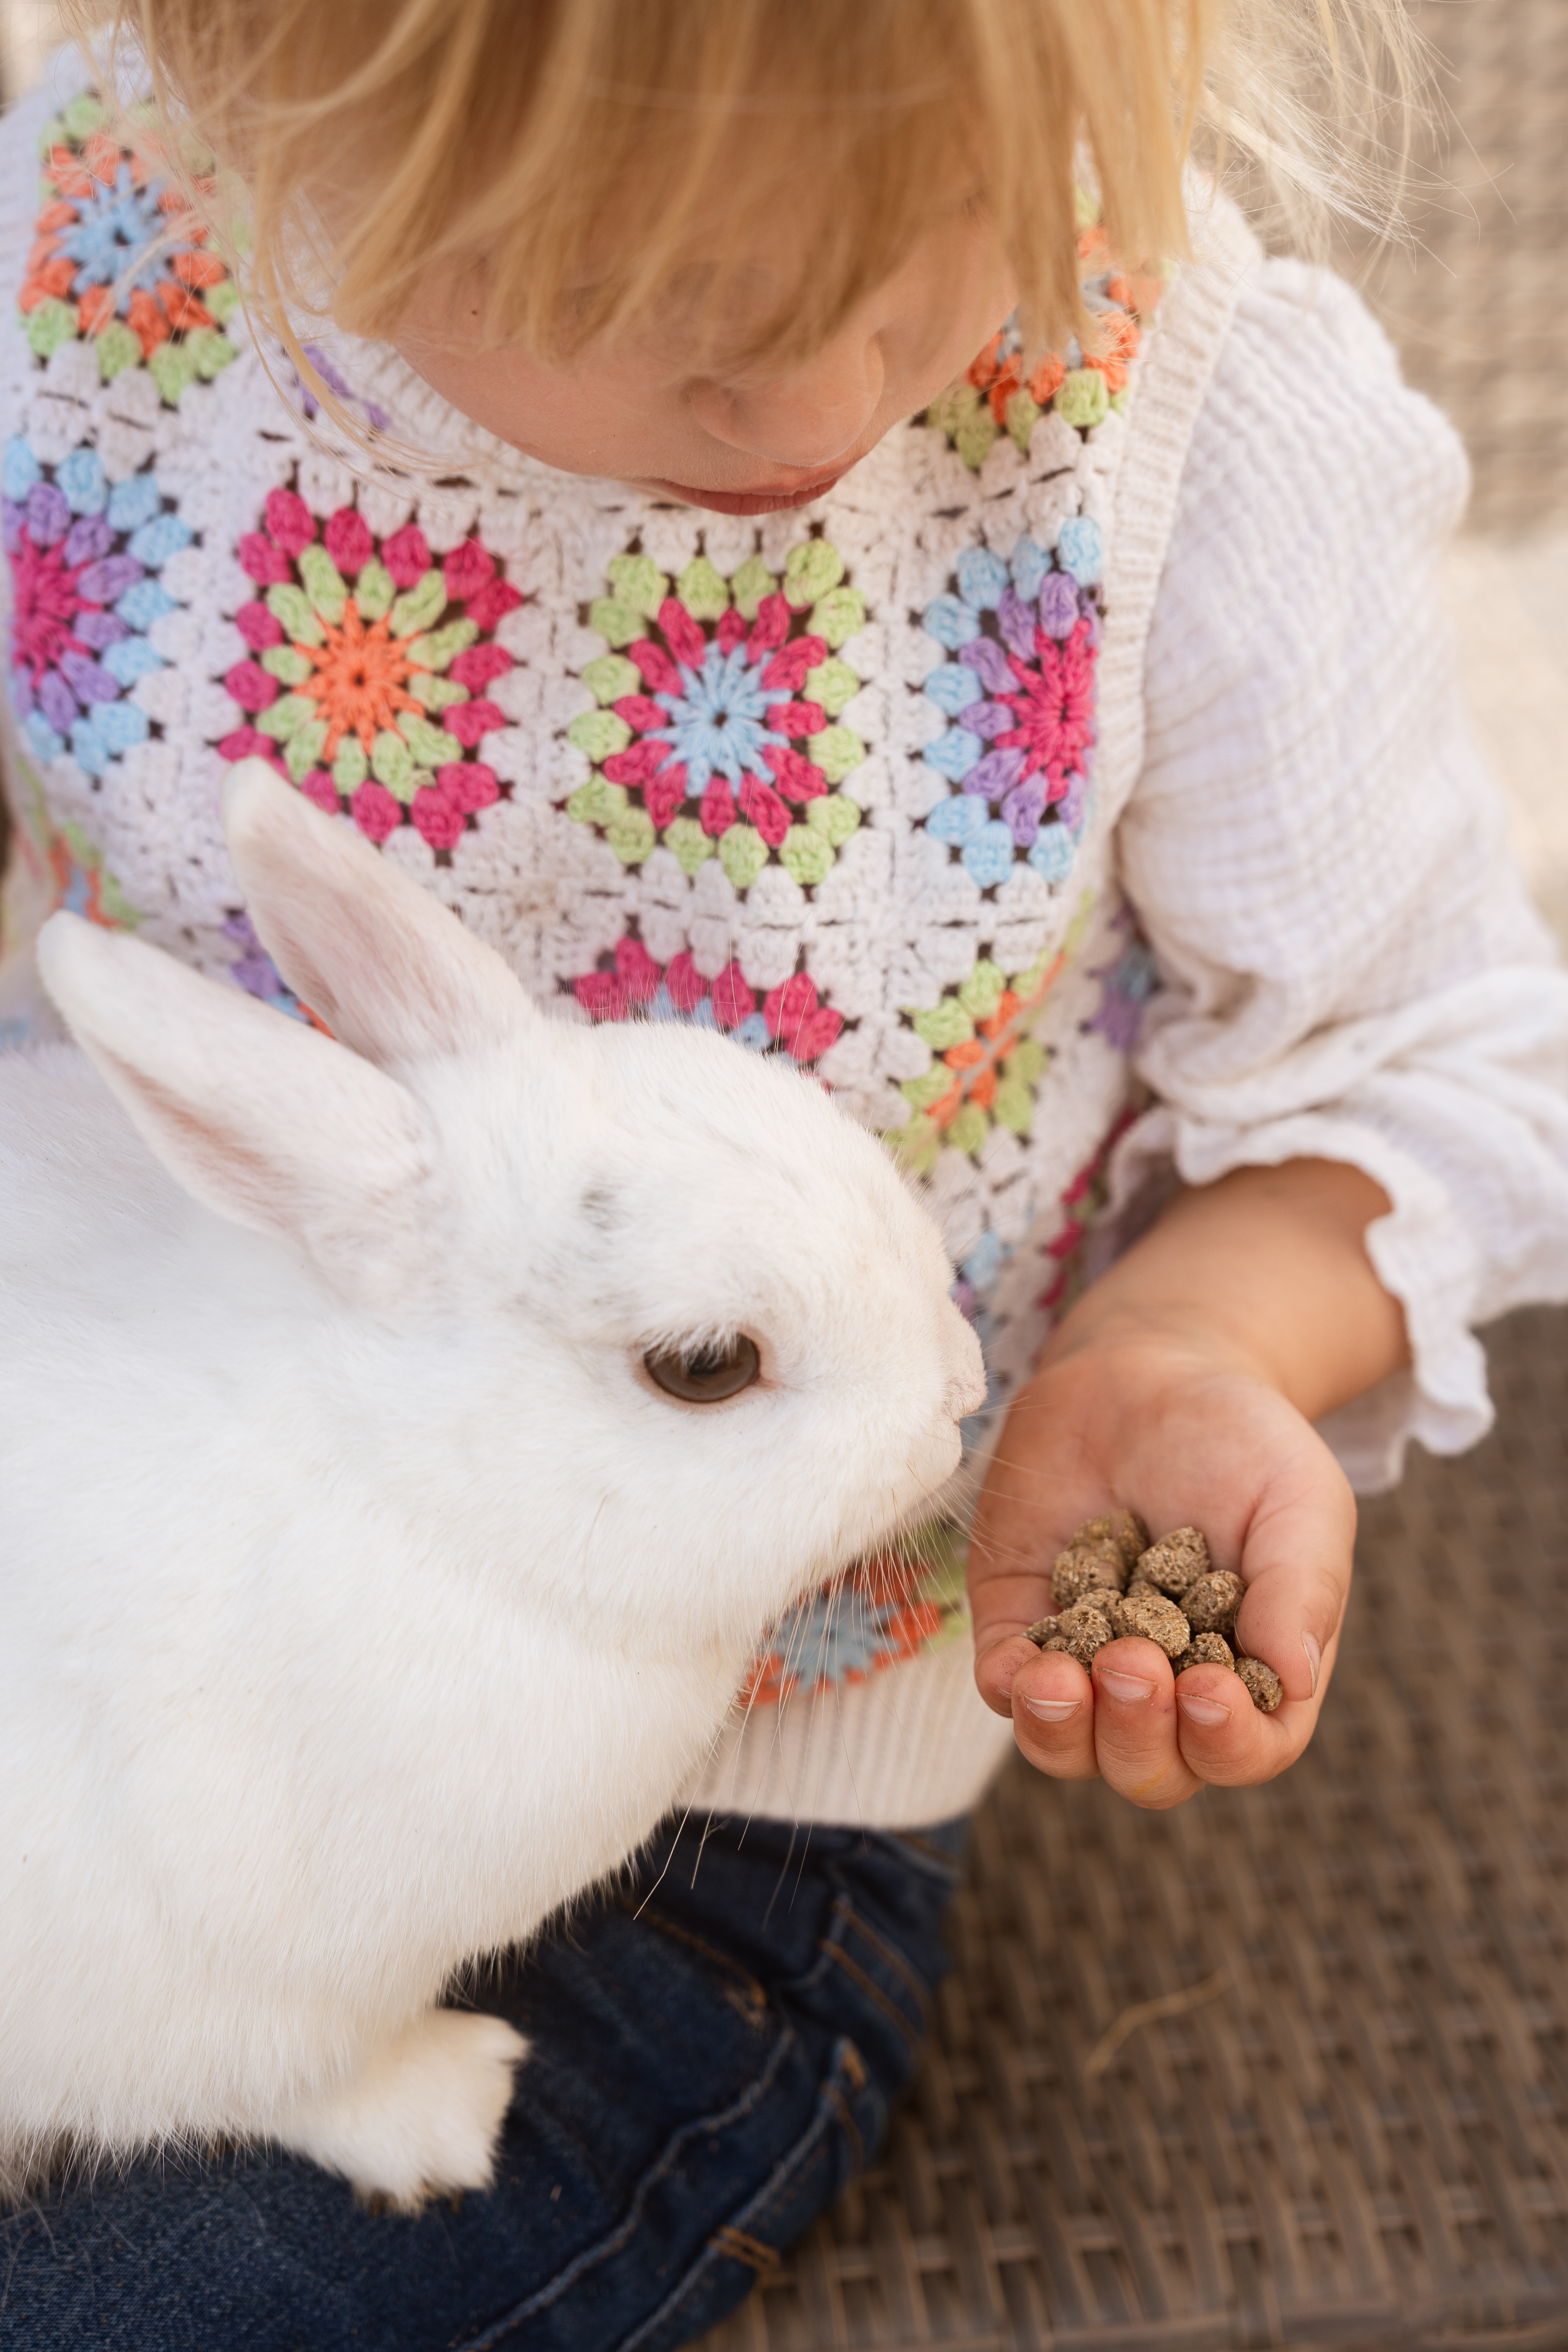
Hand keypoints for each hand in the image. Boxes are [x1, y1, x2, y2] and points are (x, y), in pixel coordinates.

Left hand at [969, 1325, 1352, 1807]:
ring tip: (1063, 1678)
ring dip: (1065, 1730)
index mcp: (1252, 1673)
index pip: (1247, 1751)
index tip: (1209, 1690)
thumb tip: (1293, 1680)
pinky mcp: (1020, 1622)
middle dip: (1139, 1735)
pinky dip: (1008, 1688)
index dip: (1229, 1743)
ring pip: (1069, 1747)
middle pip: (1152, 1768)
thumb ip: (1301, 1586)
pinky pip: (1003, 1686)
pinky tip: (1021, 1665)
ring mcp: (1087, 1659)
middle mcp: (1169, 1686)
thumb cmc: (1241, 1440)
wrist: (1148, 1373)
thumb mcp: (1298, 1497)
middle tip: (1134, 1665)